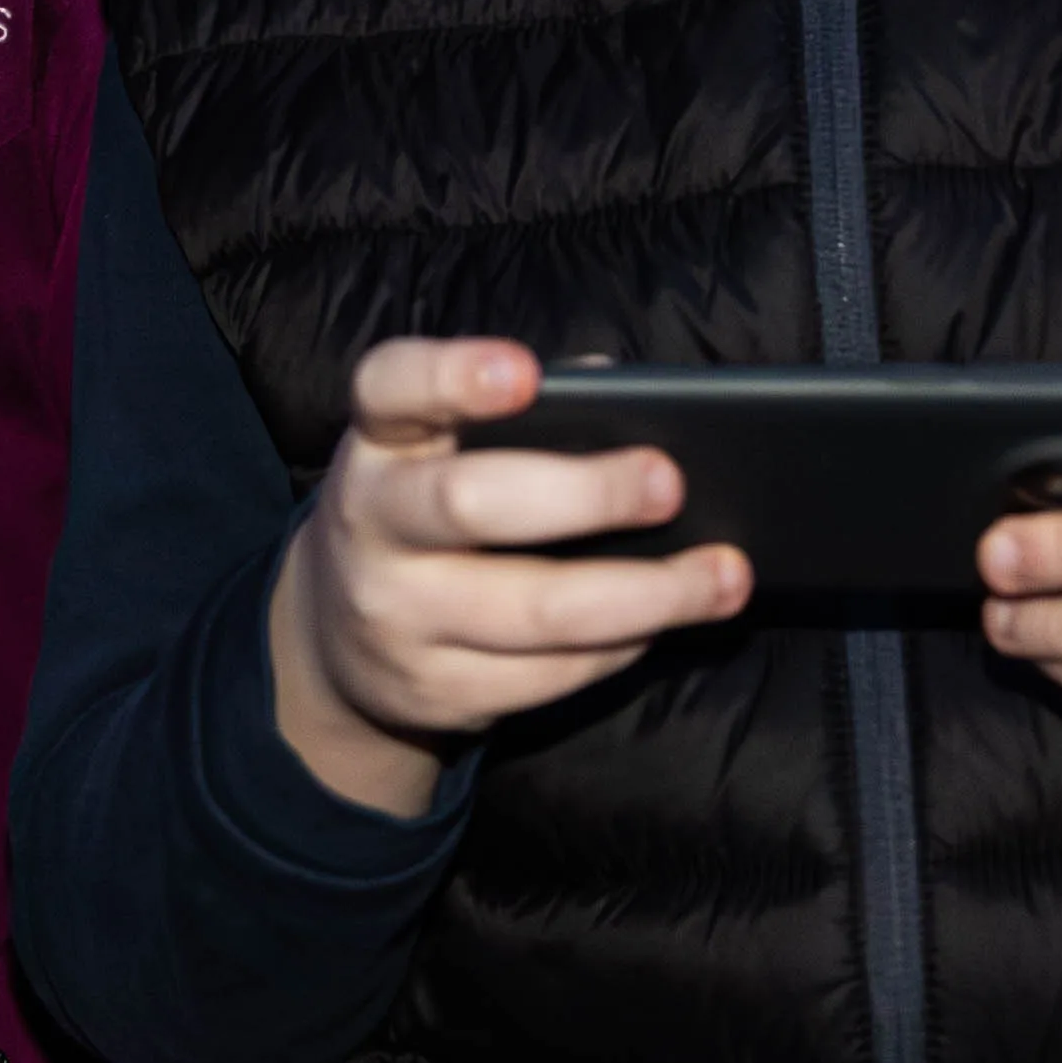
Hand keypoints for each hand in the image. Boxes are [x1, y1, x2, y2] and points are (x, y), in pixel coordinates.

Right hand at [267, 338, 750, 821]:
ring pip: (535, 612)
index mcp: (379, 441)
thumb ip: (524, 412)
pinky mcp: (436, 691)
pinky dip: (622, 647)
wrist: (337, 637)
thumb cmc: (425, 508)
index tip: (524, 371)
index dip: (452, 375)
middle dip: (585, 495)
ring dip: (648, 595)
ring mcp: (399, 617)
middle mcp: (373, 525)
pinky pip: (549, 675)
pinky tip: (665, 622)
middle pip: (473, 505)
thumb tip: (626, 393)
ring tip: (725, 576)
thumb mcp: (441, 447)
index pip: (393, 389)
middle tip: (670, 483)